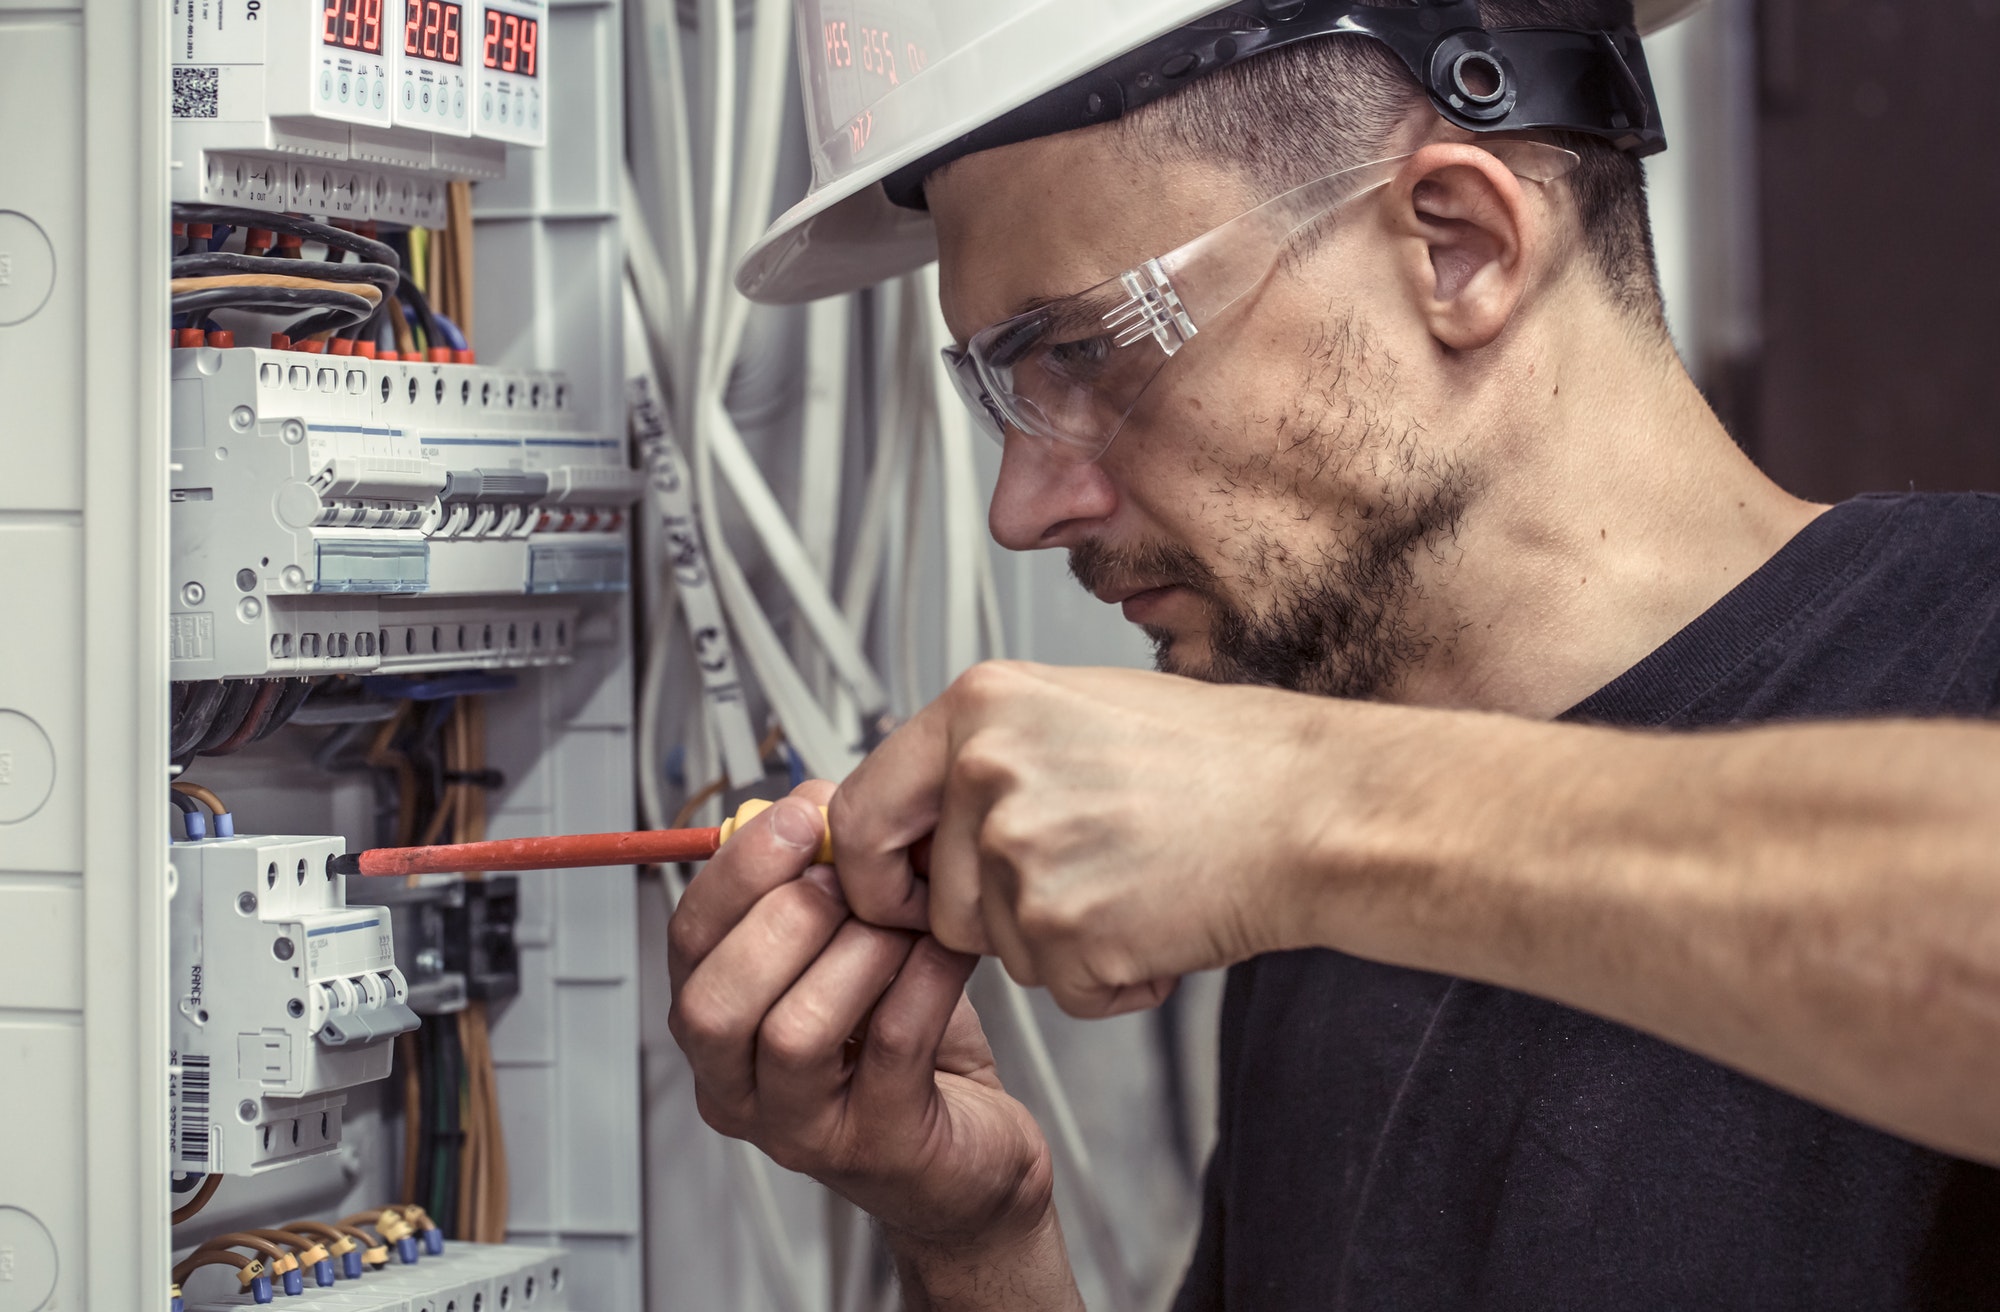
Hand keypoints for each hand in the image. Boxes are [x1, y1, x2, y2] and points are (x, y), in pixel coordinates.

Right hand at [667, 782, 1056, 1254]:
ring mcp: (802, 1128)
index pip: (688, 944)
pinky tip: (948, 949)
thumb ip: (824, 886)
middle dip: (783, 917)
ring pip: (794, 1032)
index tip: (797, 815)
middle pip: (713, 1003)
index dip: (736, 871)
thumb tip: (817, 798)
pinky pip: (890, 1047)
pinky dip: (922, 980)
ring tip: (905, 920)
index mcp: (720, 1027)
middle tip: (851, 876)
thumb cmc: (909, 1049)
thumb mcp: (852, 953)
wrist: (975, 1155)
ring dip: (857, 953)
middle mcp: (741, 1087)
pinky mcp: (877, 1145)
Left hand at [830, 662, 1330, 1016]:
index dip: (872, 871)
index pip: (857, 813)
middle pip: (928, 899)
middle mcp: (985, 772)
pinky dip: (1112, 980)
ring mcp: (1022, 853)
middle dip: (983, 920)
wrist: (1312, 807)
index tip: (899, 892)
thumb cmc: (1217, 759)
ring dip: (1057, 943)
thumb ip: (981, 756)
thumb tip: (913, 812)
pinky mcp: (1066, 930)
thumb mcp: (1074, 711)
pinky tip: (1161, 922)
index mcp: (978, 707)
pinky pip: (1060, 990)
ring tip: (1135, 885)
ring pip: (997, 949)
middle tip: (1062, 896)